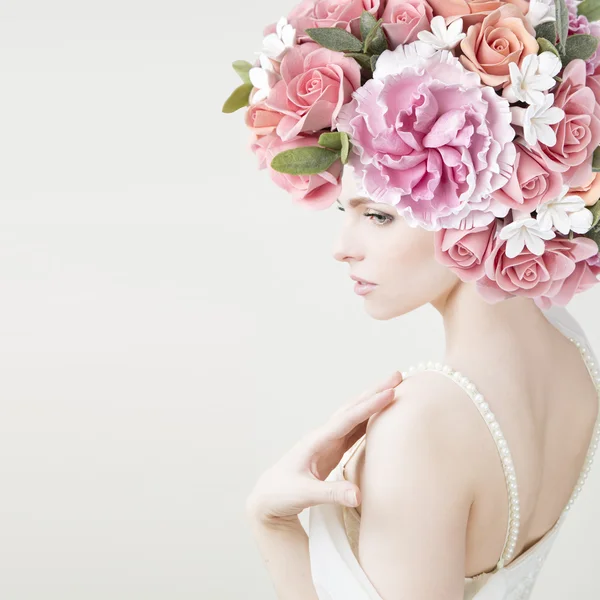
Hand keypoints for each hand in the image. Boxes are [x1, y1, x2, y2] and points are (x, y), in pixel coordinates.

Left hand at [245, 371, 403, 524]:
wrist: (269, 496)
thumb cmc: (282, 493)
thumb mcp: (304, 495)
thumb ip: (331, 494)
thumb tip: (358, 496)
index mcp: (316, 441)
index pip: (347, 419)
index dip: (369, 406)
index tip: (390, 393)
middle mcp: (324, 435)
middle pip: (353, 408)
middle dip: (374, 392)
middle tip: (397, 376)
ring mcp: (329, 441)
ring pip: (355, 415)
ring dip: (373, 401)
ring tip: (394, 387)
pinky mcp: (333, 449)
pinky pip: (355, 429)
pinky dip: (370, 418)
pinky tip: (382, 414)